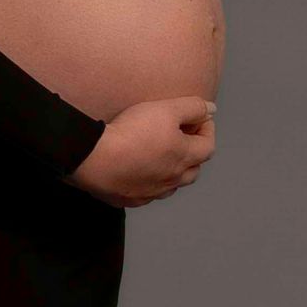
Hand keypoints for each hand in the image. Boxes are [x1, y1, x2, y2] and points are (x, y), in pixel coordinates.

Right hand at [65, 96, 216, 207]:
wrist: (95, 159)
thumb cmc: (131, 133)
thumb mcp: (166, 109)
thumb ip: (193, 107)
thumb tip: (211, 109)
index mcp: (184, 157)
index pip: (208, 146)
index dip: (206, 129)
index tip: (197, 118)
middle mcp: (172, 179)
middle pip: (194, 170)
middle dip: (193, 153)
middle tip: (182, 137)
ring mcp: (152, 192)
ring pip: (172, 185)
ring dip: (173, 171)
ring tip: (162, 156)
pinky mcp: (132, 199)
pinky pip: (148, 193)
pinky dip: (150, 182)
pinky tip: (139, 171)